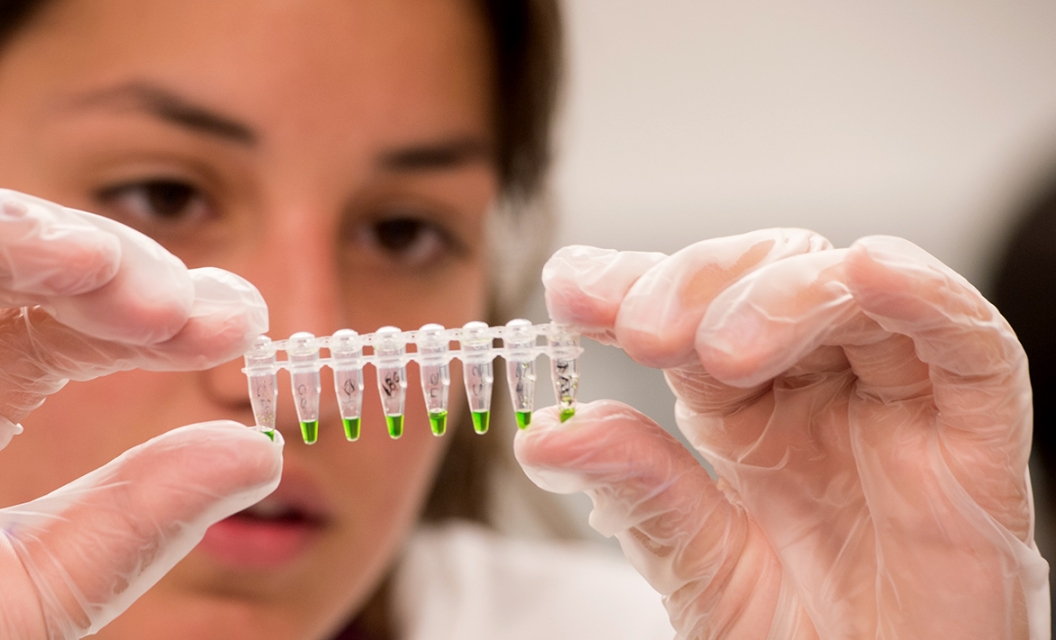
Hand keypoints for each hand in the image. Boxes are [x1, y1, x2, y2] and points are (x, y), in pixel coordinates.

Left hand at [517, 229, 1048, 638]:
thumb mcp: (698, 566)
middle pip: (766, 277)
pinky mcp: (978, 438)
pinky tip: (867, 270)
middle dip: (697, 283)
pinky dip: (920, 292)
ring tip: (717, 349)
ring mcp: (900, 405)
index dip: (628, 283)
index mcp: (746, 411)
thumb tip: (544, 432)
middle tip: (642, 330)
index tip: (568, 286)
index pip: (687, 313)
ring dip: (780, 292)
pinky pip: (966, 341)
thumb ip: (639, 490)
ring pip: (852, 290)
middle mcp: (820, 391)